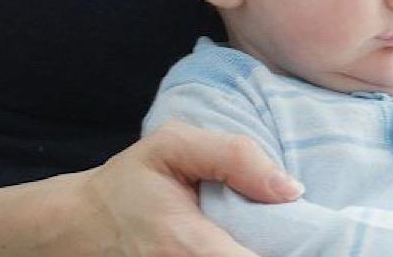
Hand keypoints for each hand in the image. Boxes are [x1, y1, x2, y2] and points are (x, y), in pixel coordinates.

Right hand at [70, 120, 302, 255]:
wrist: (81, 225)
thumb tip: (292, 188)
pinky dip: (251, 249)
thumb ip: (234, 157)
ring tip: (281, 231)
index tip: (311, 226)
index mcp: (189, 245)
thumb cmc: (130, 183)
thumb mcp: (172, 146)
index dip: (295, 245)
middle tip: (302, 225)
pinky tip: (259, 239)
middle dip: (290, 247)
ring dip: (274, 248)